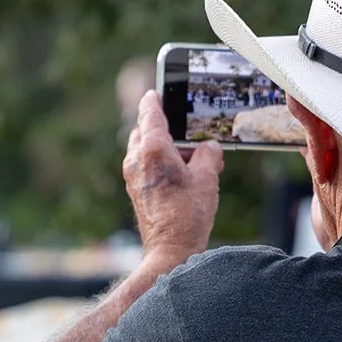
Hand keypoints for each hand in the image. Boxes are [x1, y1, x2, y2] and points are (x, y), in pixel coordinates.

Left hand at [123, 91, 222, 267]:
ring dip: (164, 148)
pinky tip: (182, 176)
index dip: (154, 99)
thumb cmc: (187, 214)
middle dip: (164, 128)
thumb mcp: (207, 177)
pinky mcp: (135, 191)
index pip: (149, 112)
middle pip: (145, 130)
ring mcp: (133, 177)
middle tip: (186, 132)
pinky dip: (160, 164)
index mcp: (152, 148)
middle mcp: (137, 160)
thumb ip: (208, 154)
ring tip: (192, 160)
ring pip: (145, 150)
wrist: (169, 250)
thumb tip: (208, 149)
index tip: (156, 91)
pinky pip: (146, 168)